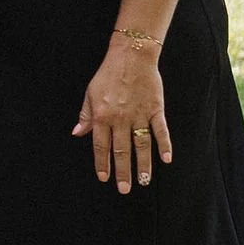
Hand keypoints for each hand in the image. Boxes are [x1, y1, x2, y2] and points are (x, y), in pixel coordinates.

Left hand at [74, 36, 171, 191]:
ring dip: (143, 164)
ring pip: (141, 145)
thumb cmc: (108, 74)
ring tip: (144, 181)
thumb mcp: (90, 93)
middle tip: (124, 189)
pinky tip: (166, 160)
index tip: (104, 178)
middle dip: (122, 171)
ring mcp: (139, 114)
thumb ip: (85, 115)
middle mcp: (120, 118)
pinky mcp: (156, 109)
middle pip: (121, 150)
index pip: (101, 145)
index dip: (102, 163)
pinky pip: (160, 131)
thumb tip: (77, 133)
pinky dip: (164, 145)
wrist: (131, 55)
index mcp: (102, 115)